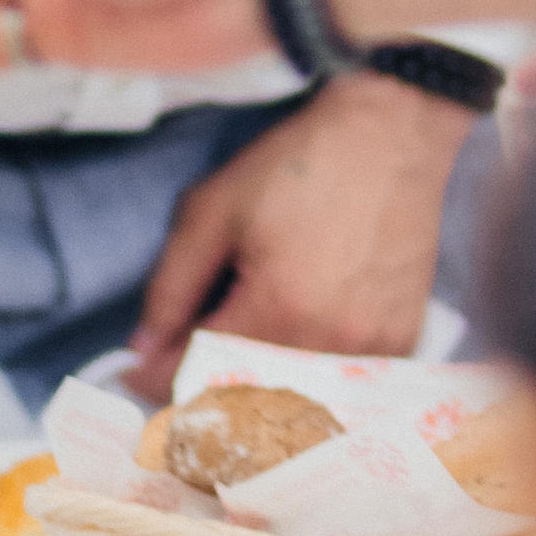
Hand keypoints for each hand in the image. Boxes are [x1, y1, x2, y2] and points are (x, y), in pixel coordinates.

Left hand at [128, 73, 475, 397]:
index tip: (134, 371)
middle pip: (245, 398)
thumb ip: (172, 285)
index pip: (197, 374)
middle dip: (203, 384)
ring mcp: (372, 349)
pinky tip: (295, 340)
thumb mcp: (214, 209)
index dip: (155, 377)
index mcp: (278, 308)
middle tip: (182, 356)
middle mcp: (329, 342)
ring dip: (255, 383)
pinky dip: (307, 376)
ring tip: (236, 348)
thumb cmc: (300, 164)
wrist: (393, 136)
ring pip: (293, 399)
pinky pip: (339, 386)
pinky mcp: (401, 343)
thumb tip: (145, 346)